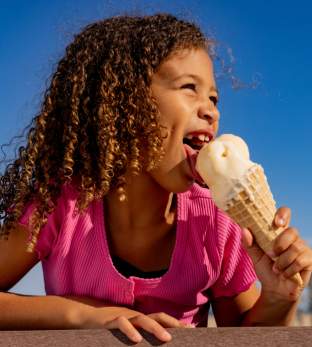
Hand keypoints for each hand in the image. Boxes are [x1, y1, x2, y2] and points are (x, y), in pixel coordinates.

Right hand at [68, 297, 191, 341]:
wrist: (85, 316)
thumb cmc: (107, 326)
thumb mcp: (125, 329)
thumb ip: (138, 333)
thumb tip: (148, 341)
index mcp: (138, 318)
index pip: (160, 318)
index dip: (174, 323)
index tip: (190, 330)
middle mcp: (133, 316)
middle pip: (156, 316)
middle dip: (171, 324)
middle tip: (185, 332)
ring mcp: (122, 317)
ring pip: (142, 319)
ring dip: (155, 328)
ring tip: (167, 338)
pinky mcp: (109, 321)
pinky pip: (121, 324)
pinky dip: (129, 331)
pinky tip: (136, 340)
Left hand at [241, 206, 311, 300]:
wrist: (275, 289)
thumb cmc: (266, 269)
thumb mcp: (255, 256)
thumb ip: (249, 243)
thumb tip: (244, 229)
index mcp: (279, 232)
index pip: (285, 214)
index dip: (283, 214)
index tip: (277, 223)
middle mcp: (292, 237)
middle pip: (292, 231)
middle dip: (280, 244)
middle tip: (271, 255)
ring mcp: (302, 248)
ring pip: (295, 248)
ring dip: (282, 262)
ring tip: (276, 269)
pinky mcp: (309, 260)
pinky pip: (300, 261)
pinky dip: (288, 270)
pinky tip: (284, 274)